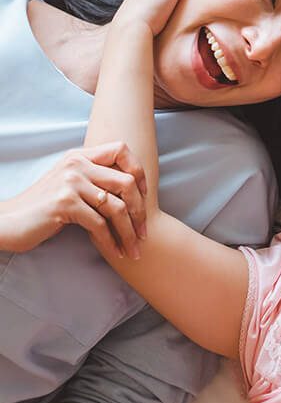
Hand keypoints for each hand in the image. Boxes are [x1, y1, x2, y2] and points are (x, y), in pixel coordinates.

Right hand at [0, 142, 146, 258]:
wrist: (7, 221)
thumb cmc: (43, 207)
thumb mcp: (69, 182)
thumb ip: (94, 179)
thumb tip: (132, 189)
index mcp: (80, 155)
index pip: (121, 149)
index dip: (138, 170)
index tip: (144, 193)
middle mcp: (77, 164)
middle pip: (126, 182)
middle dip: (140, 210)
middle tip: (144, 231)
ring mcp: (71, 182)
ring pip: (116, 207)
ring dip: (129, 232)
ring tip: (134, 249)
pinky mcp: (64, 204)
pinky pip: (99, 224)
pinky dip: (111, 241)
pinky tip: (116, 253)